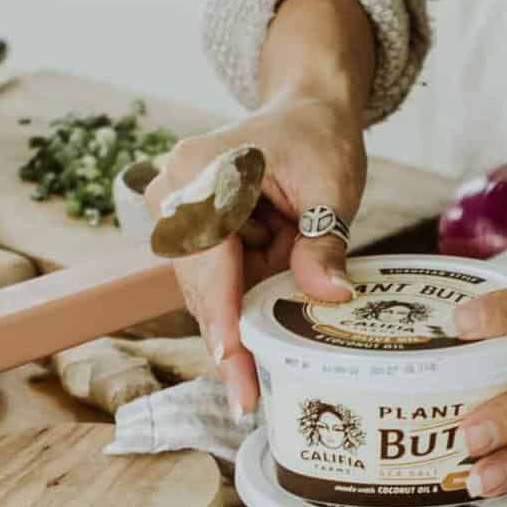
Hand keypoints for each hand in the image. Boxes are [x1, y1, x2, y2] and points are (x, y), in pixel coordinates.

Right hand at [147, 92, 366, 413]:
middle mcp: (173, 193)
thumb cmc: (317, 138)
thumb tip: (329, 296)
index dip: (220, 311)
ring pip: (205, 290)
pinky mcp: (190, 234)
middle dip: (228, 335)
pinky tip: (263, 334)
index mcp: (200, 171)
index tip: (230, 357)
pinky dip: (243, 301)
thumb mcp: (332, 186)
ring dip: (243, 314)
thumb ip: (325, 242)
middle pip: (199, 283)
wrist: (304, 111)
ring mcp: (176, 215)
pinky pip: (215, 281)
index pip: (209, 255)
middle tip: (248, 395)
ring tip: (271, 351)